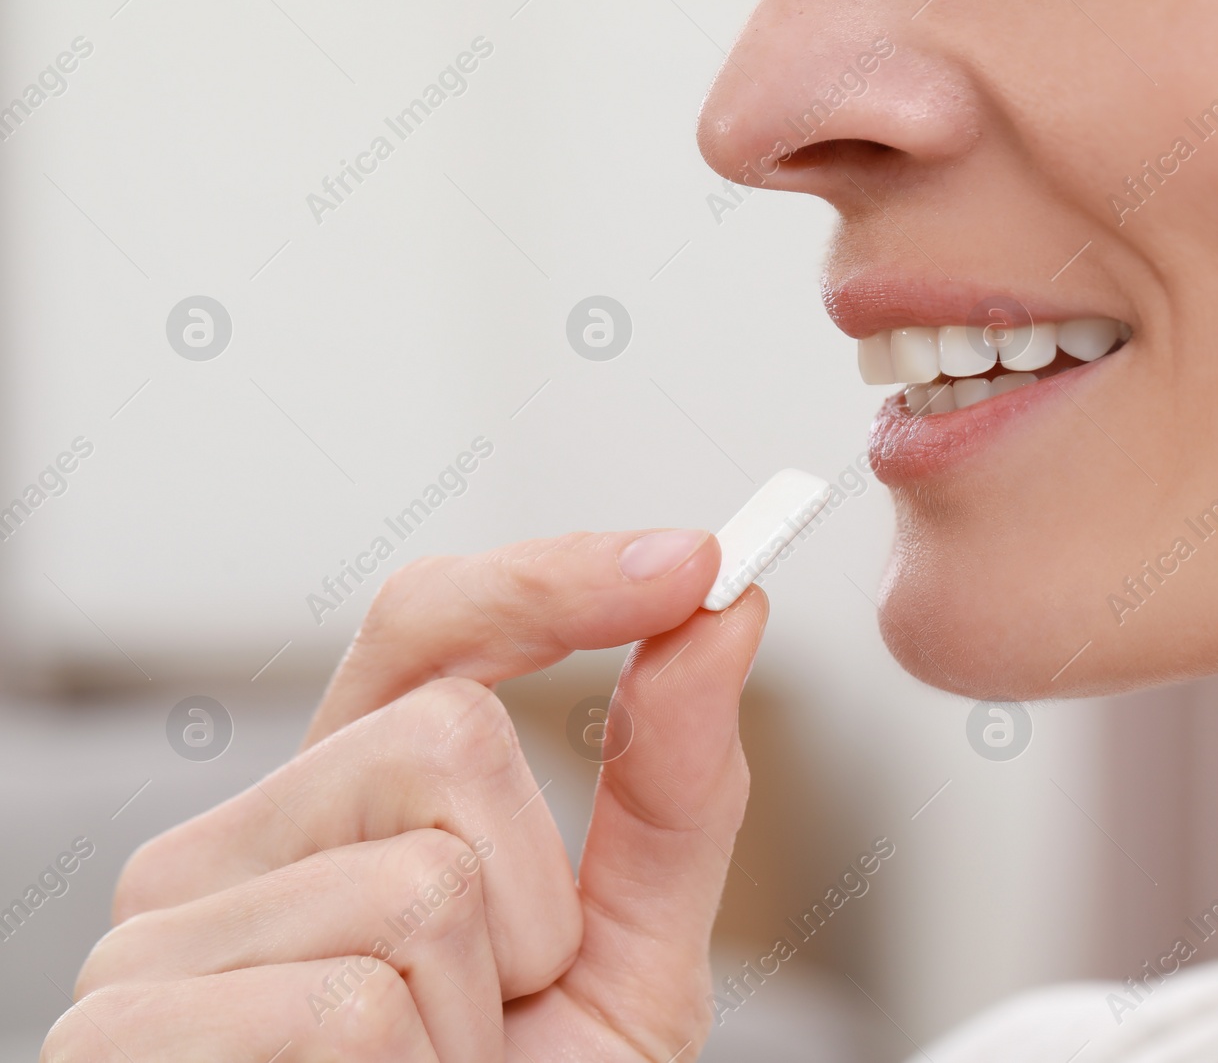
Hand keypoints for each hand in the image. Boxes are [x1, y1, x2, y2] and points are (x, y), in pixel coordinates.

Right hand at [43, 529, 767, 1061]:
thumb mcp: (624, 960)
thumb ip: (669, 794)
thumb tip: (727, 617)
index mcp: (342, 806)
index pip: (428, 625)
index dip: (556, 578)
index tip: (696, 562)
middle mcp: (232, 842)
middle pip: (445, 735)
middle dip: (534, 898)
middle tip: (494, 1012)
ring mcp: (162, 934)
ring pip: (420, 883)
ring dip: (481, 1012)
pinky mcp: (129, 1031)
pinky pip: (356, 1006)